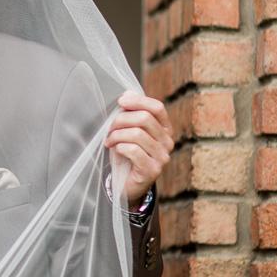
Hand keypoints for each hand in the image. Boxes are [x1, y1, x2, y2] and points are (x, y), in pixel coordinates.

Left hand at [104, 91, 173, 207]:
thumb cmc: (126, 155)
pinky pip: (134, 150)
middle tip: (108, 129)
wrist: (126, 183)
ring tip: (109, 141)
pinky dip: (120, 147)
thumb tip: (128, 93)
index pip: (157, 108)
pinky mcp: (152, 170)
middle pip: (144, 119)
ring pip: (137, 134)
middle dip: (120, 120)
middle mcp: (168, 142)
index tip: (120, 101)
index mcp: (164, 129)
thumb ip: (130, 113)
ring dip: (117, 135)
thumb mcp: (127, 131)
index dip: (138, 101)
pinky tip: (116, 150)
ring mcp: (162, 157)